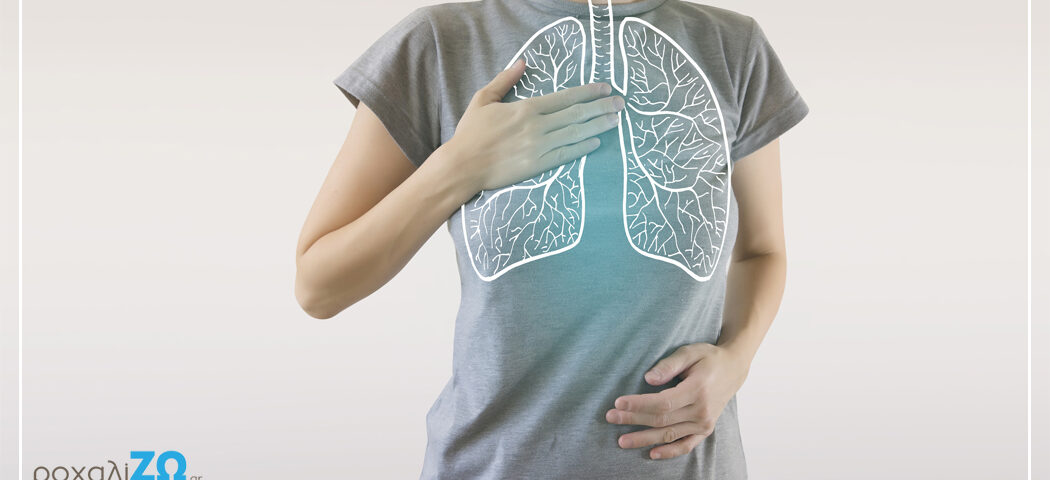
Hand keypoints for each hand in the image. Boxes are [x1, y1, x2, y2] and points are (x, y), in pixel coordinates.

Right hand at [442, 58, 624, 191]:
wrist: (463, 165)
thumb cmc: (471, 133)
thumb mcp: (483, 99)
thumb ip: (505, 80)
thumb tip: (522, 63)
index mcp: (526, 108)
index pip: (565, 97)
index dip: (588, 92)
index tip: (605, 88)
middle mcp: (538, 126)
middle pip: (576, 114)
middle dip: (601, 107)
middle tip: (621, 103)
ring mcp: (540, 147)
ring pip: (576, 133)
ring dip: (598, 126)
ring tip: (616, 120)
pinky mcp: (538, 166)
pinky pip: (566, 155)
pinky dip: (583, 148)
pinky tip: (596, 142)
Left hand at [605, 343, 751, 459]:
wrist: (733, 369)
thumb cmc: (709, 358)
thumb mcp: (690, 352)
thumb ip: (669, 365)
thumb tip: (648, 379)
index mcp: (698, 389)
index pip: (662, 402)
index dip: (638, 404)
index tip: (618, 403)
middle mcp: (702, 410)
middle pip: (661, 420)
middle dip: (633, 420)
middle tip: (610, 418)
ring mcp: (705, 423)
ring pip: (669, 434)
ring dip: (644, 439)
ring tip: (622, 441)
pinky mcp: (705, 430)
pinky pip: (686, 445)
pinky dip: (669, 452)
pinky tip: (651, 454)